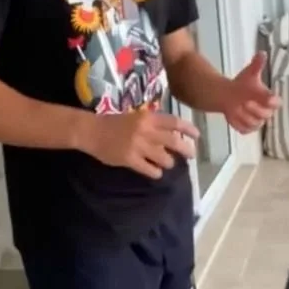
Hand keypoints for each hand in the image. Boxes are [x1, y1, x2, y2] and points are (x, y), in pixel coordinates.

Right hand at [83, 110, 199, 178]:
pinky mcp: (130, 159)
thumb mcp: (136, 116)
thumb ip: (154, 123)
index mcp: (148, 118)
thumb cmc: (114, 123)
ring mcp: (138, 146)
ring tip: (166, 163)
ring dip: (169, 162)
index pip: (175, 123)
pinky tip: (155, 172)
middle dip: (186, 150)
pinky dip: (156, 172)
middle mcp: (146, 131)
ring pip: (165, 158)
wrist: (91, 131)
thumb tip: (174, 132)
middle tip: (191, 155)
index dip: (189, 129)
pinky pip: (150, 170)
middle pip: (174, 142)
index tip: (197, 136)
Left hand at [222, 52, 279, 134]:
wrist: (229, 96)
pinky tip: (233, 114)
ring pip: (254, 123)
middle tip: (244, 101)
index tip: (268, 99)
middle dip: (254, 108)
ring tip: (237, 107)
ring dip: (243, 115)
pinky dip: (237, 123)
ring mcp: (257, 122)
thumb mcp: (249, 73)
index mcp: (270, 100)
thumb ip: (257, 65)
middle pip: (265, 115)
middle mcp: (266, 112)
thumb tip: (262, 53)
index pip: (276, 103)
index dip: (272, 102)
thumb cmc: (243, 85)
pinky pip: (244, 129)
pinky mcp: (248, 129)